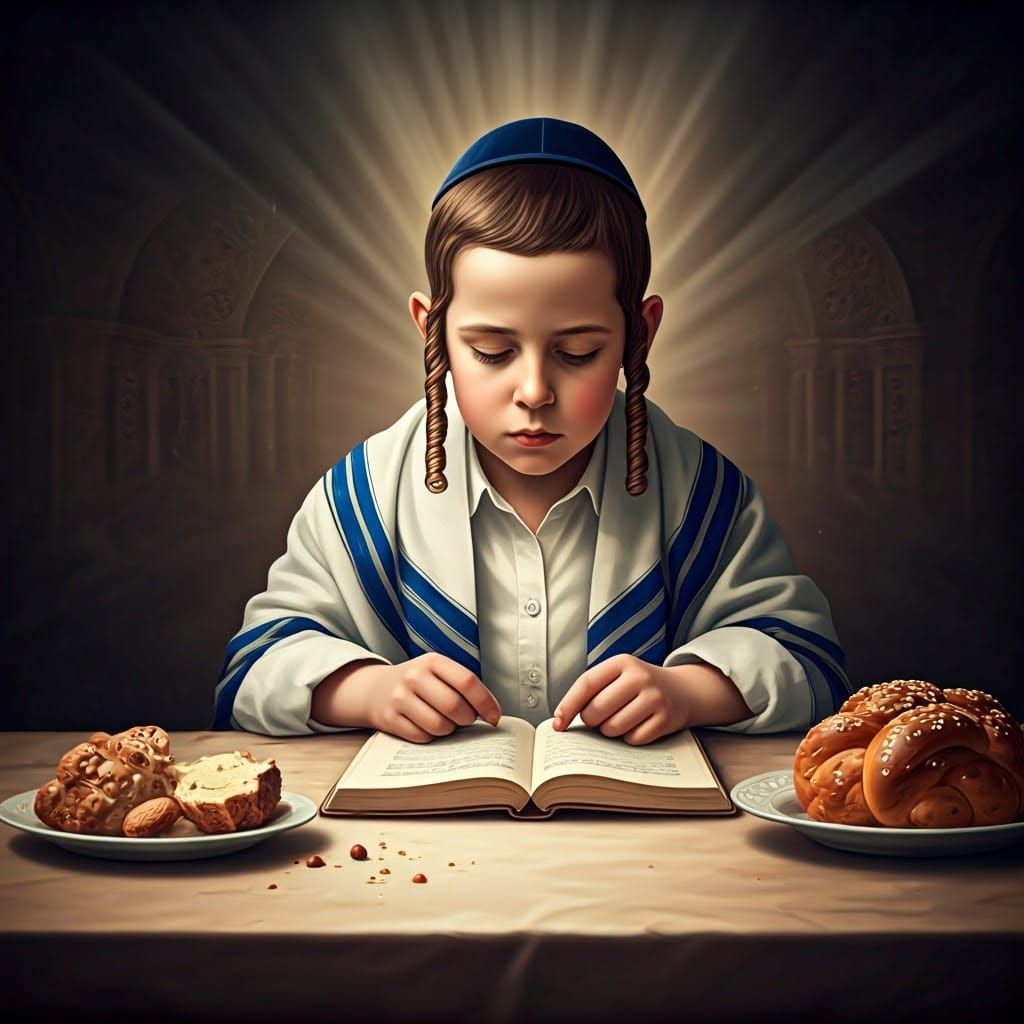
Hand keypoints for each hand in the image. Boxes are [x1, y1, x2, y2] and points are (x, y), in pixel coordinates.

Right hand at [362, 654, 501, 742]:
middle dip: (467, 719)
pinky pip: (422, 737)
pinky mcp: (389, 718)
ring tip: (445, 721)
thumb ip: (462, 685)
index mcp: (433, 661)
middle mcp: (414, 676)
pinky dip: (431, 736)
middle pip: (454, 706)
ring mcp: (400, 697)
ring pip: (439, 725)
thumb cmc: (418, 683)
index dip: (486, 702)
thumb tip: (492, 712)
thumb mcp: (438, 672)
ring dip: (449, 730)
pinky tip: (428, 726)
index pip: (467, 681)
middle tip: (466, 719)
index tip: (494, 717)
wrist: (376, 689)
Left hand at [552, 655, 750, 744]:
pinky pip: (632, 740)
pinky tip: (637, 725)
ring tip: (621, 719)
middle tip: (600, 717)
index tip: (557, 723)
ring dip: (610, 731)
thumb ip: (592, 690)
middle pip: (596, 711)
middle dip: (592, 721)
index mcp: (621, 663)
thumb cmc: (638, 686)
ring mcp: (655, 698)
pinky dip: (629, 738)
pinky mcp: (665, 720)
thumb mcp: (618, 676)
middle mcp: (639, 677)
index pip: (586, 684)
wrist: (683, 691)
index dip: (567, 706)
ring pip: (612, 728)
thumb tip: (560, 720)